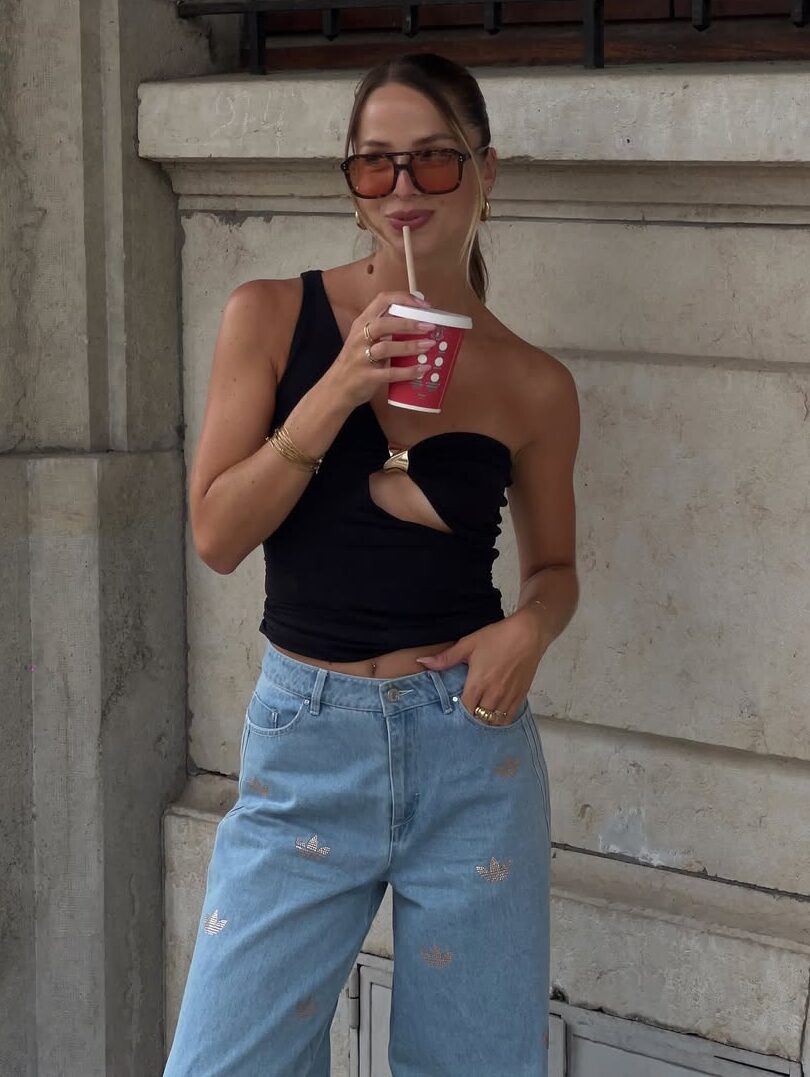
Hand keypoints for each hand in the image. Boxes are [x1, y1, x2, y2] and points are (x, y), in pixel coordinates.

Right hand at [324, 290, 437, 409]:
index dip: (404, 299)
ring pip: (386, 347)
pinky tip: (422, 369)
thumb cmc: (356, 361)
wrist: (337, 388)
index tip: (424, 305)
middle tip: (430, 326)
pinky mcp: (366, 377)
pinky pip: (389, 373)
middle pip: (384, 323)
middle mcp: (360, 337)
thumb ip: (386, 329)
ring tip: (429, 345)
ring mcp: (361, 357)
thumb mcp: (366, 339)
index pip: (382, 301)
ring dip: (410, 346)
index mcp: (362, 323)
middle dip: (409, 323)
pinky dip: (408, 371)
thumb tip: (418, 322)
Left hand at [415, 613, 548, 725]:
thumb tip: (422, 662)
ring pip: (494, 721)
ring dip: (485, 721)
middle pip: (479, 719)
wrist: (528, 634)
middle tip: (465, 715)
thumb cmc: (498, 637)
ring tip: (478, 716)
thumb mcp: (468, 644)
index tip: (453, 711)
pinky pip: (509, 717)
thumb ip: (446, 658)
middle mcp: (493, 694)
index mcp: (478, 684)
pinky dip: (500, 719)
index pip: (464, 711)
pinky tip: (494, 714)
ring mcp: (508, 697)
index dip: (458, 713)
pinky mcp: (520, 696)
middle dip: (471, 719)